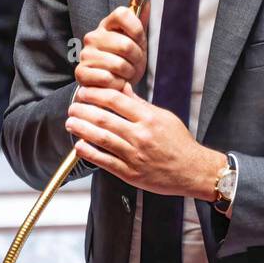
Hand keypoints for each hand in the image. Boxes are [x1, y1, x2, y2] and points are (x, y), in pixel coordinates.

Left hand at [67, 84, 223, 198]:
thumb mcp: (164, 117)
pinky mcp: (131, 173)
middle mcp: (141, 136)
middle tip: (72, 106)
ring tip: (71, 122)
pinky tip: (79, 145)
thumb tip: (122, 88)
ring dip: (81, 129)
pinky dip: (89, 152)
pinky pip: (105, 161)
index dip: (96, 94)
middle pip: (104, 119)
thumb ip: (141, 104)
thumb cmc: (179, 143)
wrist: (192, 171)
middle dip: (83, 110)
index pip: (116, 100)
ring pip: (101, 139)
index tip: (85, 92)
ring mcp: (135, 156)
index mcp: (149, 118)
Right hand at [75, 3, 151, 90]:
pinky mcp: (81, 73)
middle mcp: (93, 37)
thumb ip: (140, 23)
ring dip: (128, 74)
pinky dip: (117, 84)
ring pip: (118, 64)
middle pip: (126, 45)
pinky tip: (115, 82)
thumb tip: (148, 3)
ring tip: (125, 74)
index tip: (138, 40)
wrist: (112, 84)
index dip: (136, 29)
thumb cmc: (125, 60)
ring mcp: (85, 54)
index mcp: (107, 24)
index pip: (123, 14)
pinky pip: (107, 78)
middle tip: (133, 64)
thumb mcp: (137, 42)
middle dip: (136, 59)